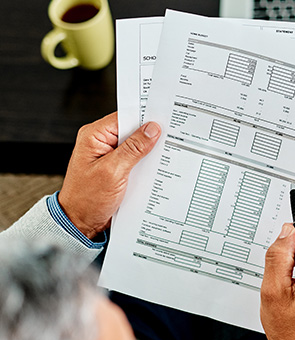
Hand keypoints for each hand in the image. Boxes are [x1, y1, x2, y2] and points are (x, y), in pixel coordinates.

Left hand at [58, 112, 160, 238]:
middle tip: (169, 139)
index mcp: (94, 136)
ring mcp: (109, 155)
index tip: (164, 120)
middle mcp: (101, 142)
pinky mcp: (117, 167)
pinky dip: (145, 163)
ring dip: (149, 151)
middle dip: (150, 135)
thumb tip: (152, 129)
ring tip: (162, 156)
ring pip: (136, 145)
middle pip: (132, 130)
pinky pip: (135, 158)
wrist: (80, 222)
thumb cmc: (86, 199)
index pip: (124, 116)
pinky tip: (155, 168)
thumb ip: (133, 149)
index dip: (145, 117)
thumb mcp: (113, 171)